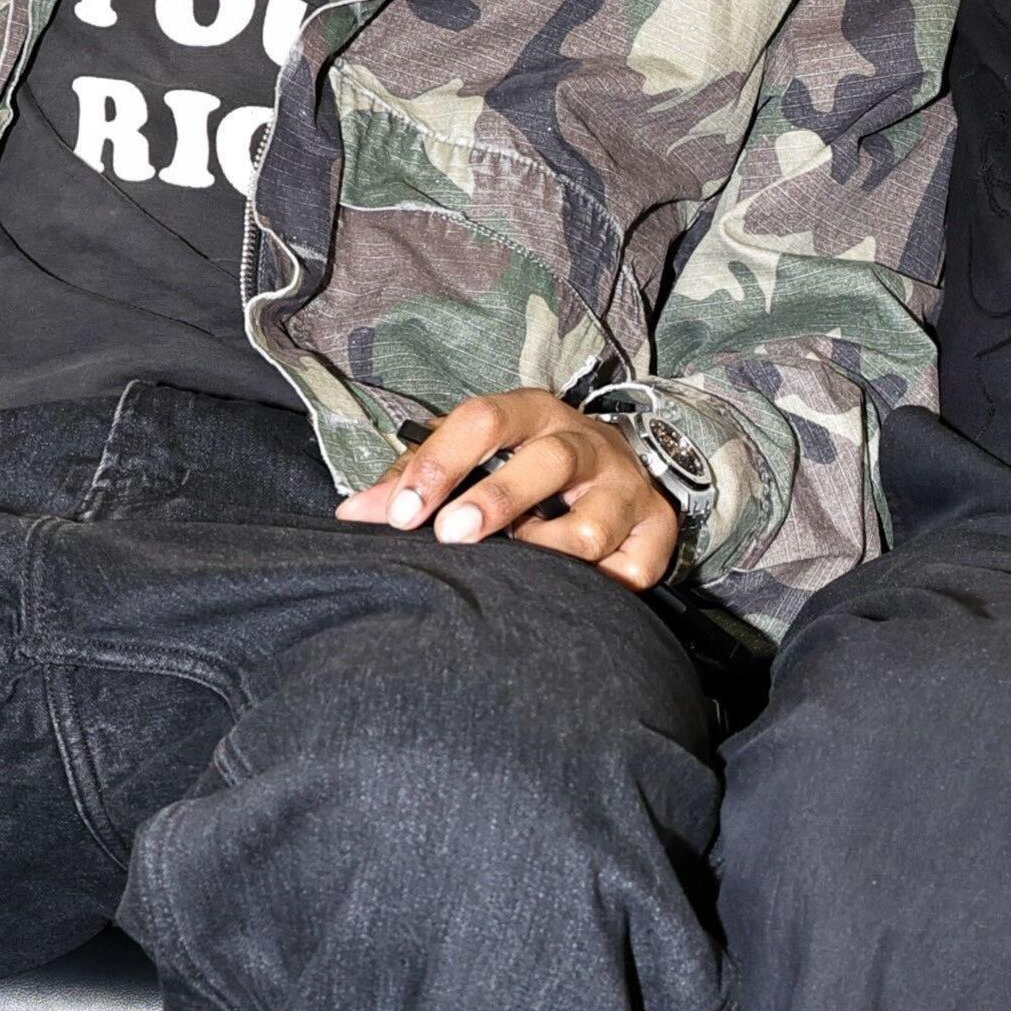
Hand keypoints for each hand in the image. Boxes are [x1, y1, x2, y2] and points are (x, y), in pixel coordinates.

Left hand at [336, 391, 680, 590]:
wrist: (616, 472)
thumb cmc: (525, 467)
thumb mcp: (473, 459)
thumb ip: (414, 482)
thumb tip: (353, 516)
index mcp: (533, 414)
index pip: (486, 419)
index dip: (443, 462)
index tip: (403, 512)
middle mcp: (586, 443)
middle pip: (549, 460)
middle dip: (498, 499)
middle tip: (452, 537)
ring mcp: (626, 488)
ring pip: (593, 524)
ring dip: (550, 554)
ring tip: (517, 574)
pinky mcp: (656, 531)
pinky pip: (633, 569)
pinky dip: (602, 588)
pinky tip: (572, 597)